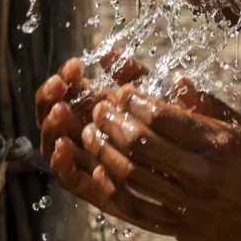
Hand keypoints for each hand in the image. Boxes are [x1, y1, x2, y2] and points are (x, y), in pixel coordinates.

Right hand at [36, 56, 169, 235]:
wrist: (190, 177)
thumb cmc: (174, 132)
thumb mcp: (156, 97)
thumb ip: (133, 75)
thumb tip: (107, 51)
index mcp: (94, 110)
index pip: (66, 91)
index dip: (65, 77)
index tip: (76, 65)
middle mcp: (84, 133)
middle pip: (52, 114)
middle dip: (50, 97)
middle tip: (60, 84)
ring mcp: (85, 160)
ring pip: (54, 143)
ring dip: (51, 126)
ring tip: (61, 111)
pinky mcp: (93, 189)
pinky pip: (68, 178)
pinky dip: (60, 162)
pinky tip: (66, 146)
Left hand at [68, 86, 240, 240]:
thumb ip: (212, 108)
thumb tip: (178, 80)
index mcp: (221, 144)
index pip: (162, 115)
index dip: (133, 100)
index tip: (122, 92)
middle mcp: (202, 173)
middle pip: (138, 141)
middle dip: (111, 121)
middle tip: (98, 109)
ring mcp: (190, 204)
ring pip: (130, 174)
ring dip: (103, 151)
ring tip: (91, 135)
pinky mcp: (183, 229)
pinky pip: (136, 207)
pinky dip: (112, 188)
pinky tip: (101, 173)